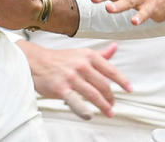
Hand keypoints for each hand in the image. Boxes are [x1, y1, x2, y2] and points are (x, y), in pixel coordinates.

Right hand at [18, 41, 132, 118]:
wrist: (35, 61)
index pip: (110, 70)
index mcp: (88, 56)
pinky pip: (76, 103)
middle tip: (112, 104)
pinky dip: (85, 111)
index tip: (129, 89)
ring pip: (93, 95)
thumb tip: (115, 48)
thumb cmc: (59, 59)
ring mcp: (71, 77)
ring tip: (108, 112)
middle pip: (103, 85)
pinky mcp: (61, 88)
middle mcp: (81, 65)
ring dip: (103, 106)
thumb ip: (100, 54)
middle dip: (110, 98)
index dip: (122, 81)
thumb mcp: (81, 53)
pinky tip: (90, 115)